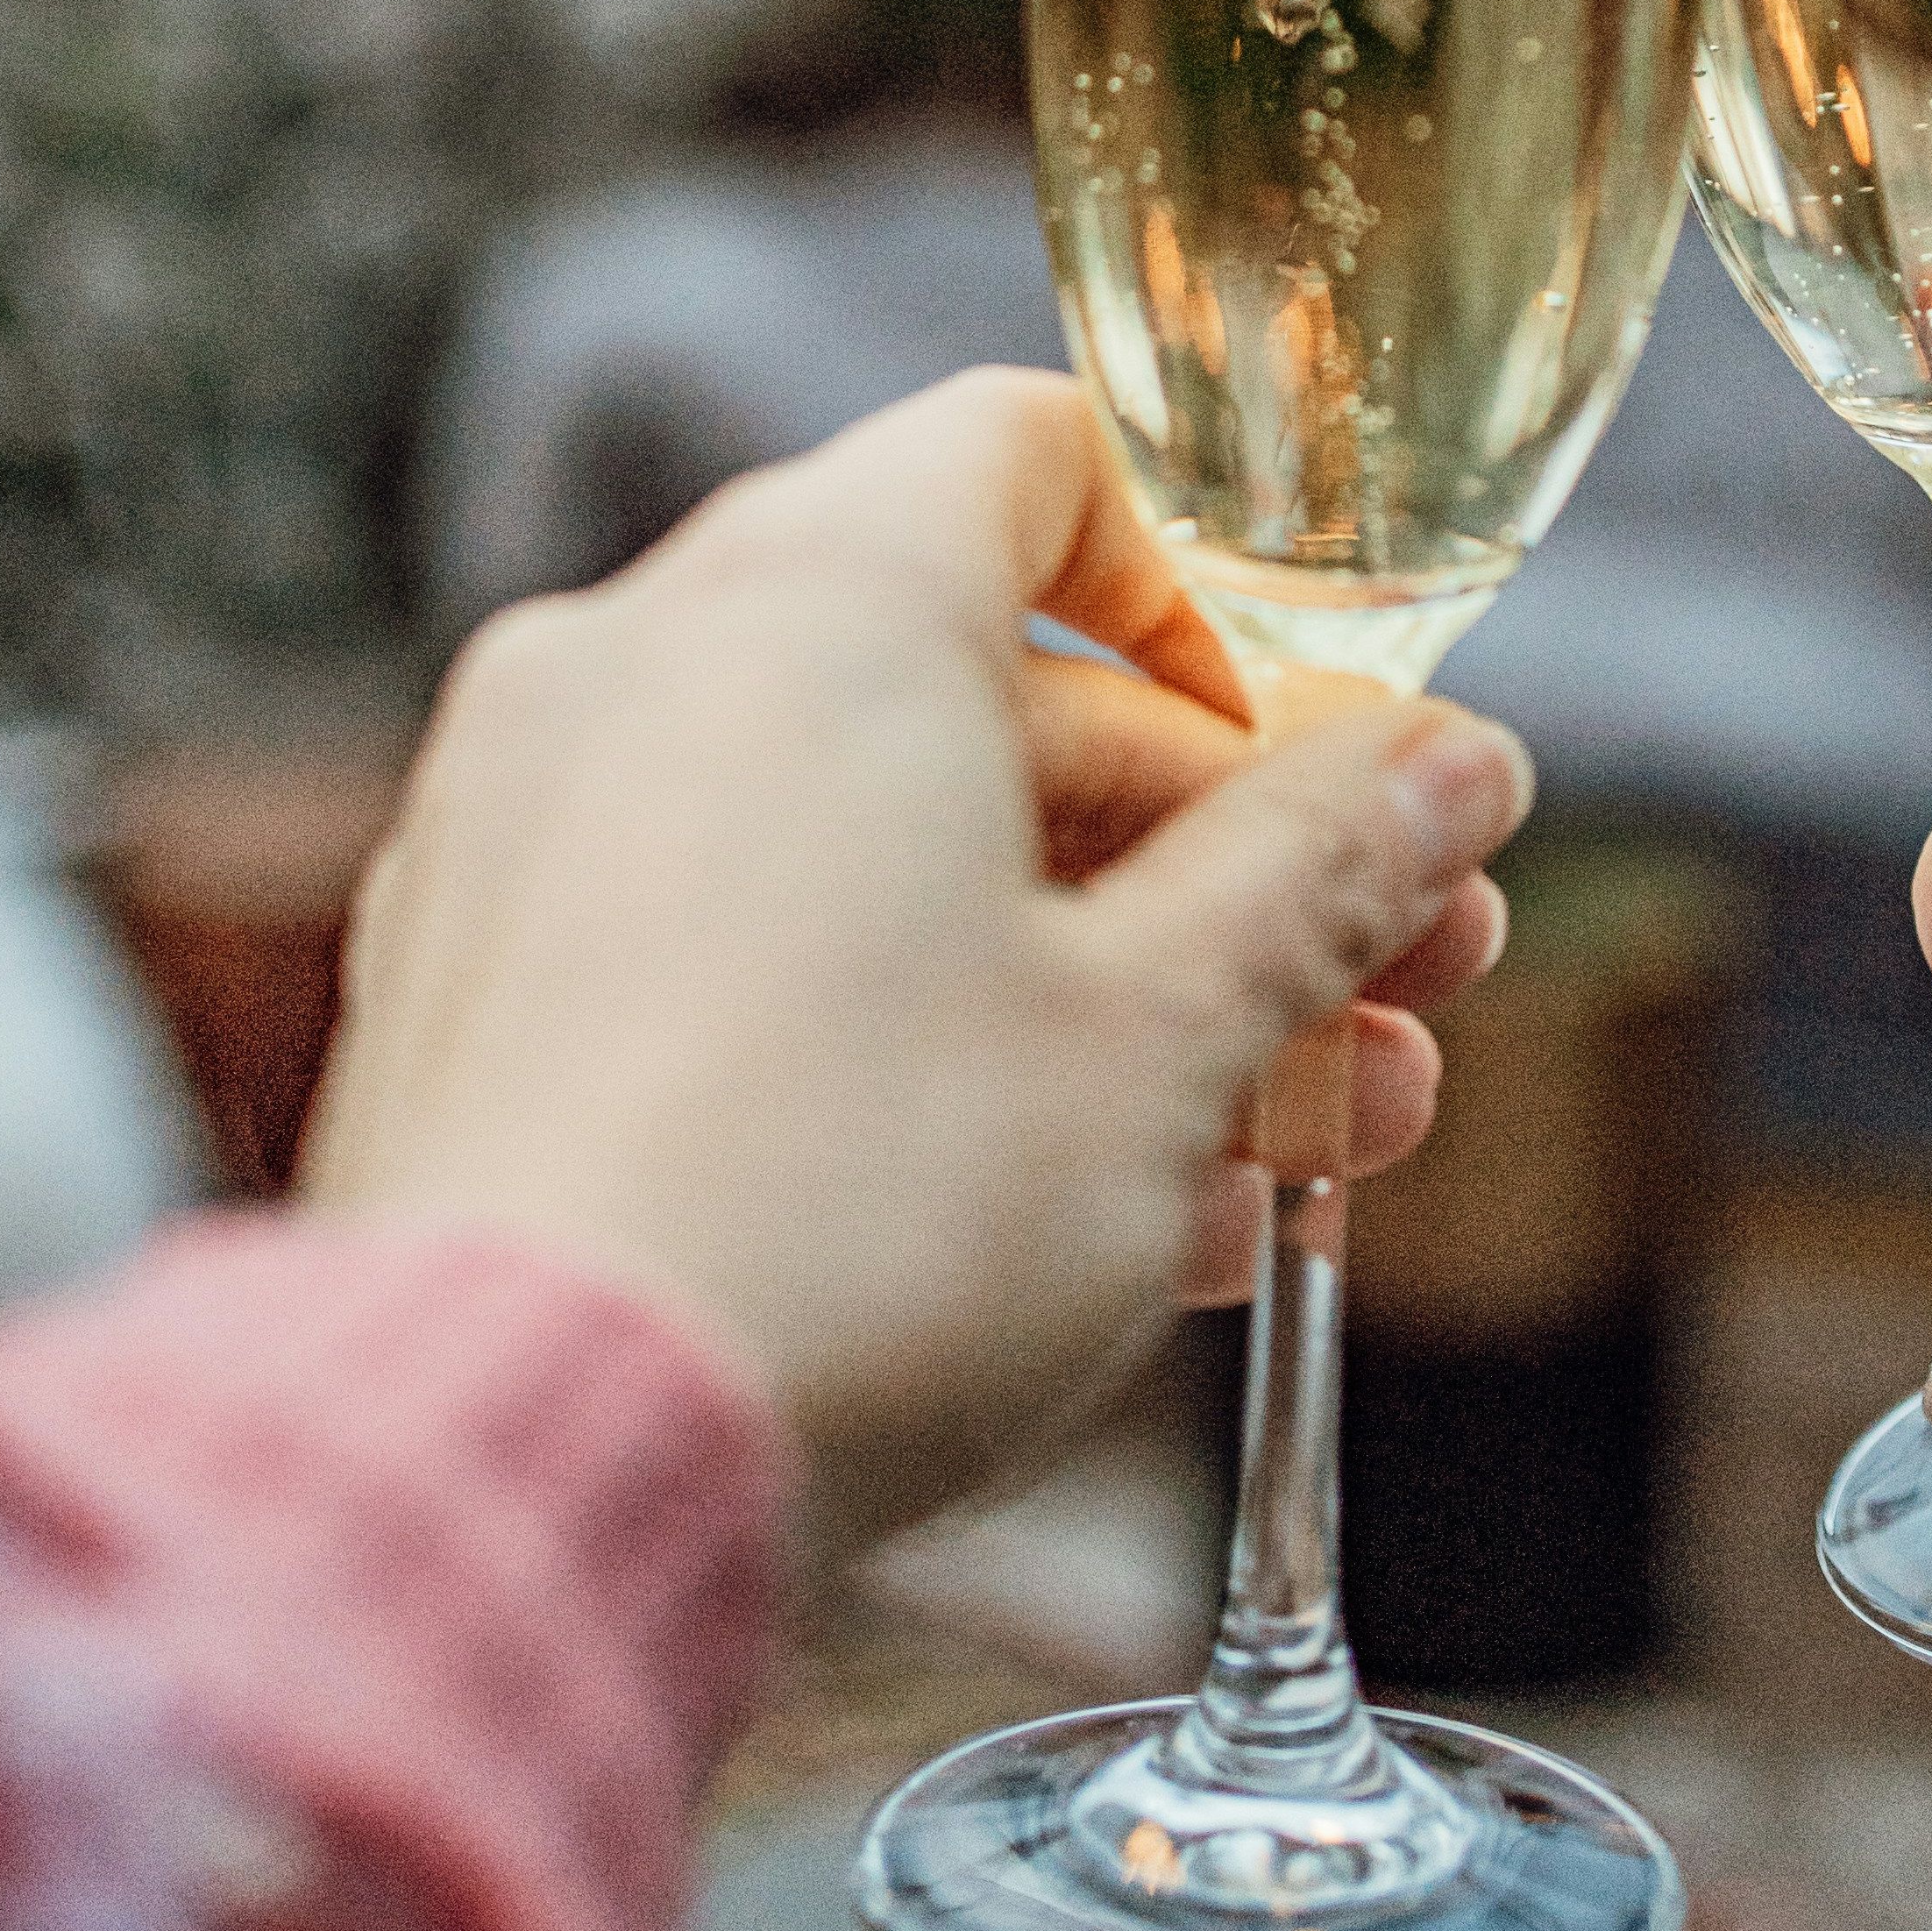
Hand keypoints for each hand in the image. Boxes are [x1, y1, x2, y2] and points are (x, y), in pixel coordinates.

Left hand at [301, 369, 1528, 1532]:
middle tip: (1400, 976)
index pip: (1044, 456)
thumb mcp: (1161, 1035)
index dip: (1221, 587)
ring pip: (887, 849)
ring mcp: (537, 837)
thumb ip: (1321, 870)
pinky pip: (755, 961)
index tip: (1328, 742)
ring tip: (1306, 1141)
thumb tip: (1446, 770)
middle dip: (1226, 848)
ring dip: (1117, 975)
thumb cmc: (854, 1220)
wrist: (514, 1474)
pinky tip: (1114, 1219)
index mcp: (813, 600)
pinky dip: (931, 1042)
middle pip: (994, 686)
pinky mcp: (485, 1006)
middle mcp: (644, 669)